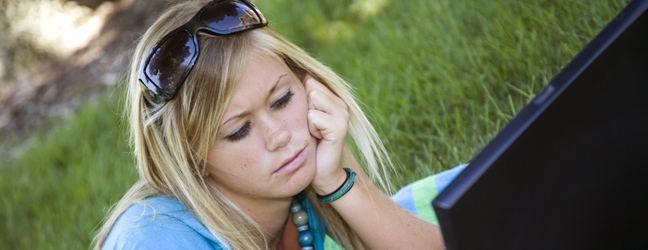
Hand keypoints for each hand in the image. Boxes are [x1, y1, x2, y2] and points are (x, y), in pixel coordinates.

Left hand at [303, 74, 349, 194]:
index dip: (301, 98)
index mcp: (332, 97)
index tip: (307, 118)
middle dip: (304, 107)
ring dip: (307, 118)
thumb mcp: (303, 117)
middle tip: (310, 127)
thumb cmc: (309, 144)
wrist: (322, 173)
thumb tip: (290, 72)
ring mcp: (342, 114)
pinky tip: (318, 139)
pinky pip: (314, 116)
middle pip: (310, 86)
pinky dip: (311, 129)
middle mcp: (340, 102)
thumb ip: (302, 96)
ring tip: (314, 132)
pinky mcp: (339, 127)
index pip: (309, 79)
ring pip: (313, 98)